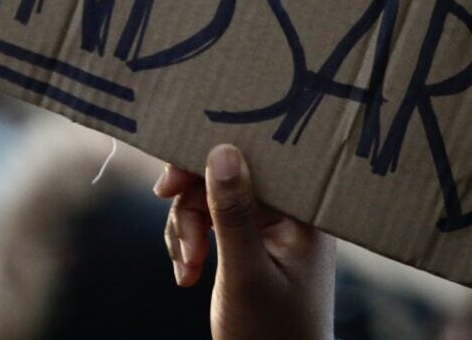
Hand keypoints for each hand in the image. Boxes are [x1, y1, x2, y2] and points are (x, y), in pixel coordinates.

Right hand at [154, 144, 336, 339]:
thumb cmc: (271, 334)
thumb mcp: (245, 272)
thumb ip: (232, 213)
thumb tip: (221, 150)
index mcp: (302, 210)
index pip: (254, 158)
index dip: (207, 161)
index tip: (169, 186)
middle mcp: (288, 210)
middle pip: (225, 176)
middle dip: (192, 209)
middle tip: (184, 247)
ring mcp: (269, 226)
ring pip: (209, 199)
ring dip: (186, 231)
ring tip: (186, 271)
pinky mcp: (250, 241)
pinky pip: (209, 222)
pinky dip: (189, 243)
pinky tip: (185, 274)